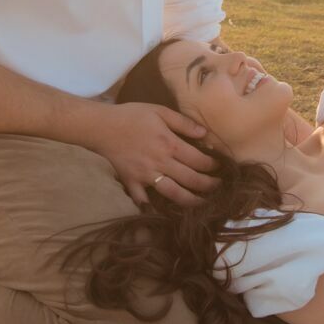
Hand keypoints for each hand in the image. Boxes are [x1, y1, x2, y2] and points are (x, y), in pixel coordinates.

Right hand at [94, 102, 220, 209]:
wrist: (102, 127)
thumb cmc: (132, 116)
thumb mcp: (160, 111)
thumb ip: (183, 123)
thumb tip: (204, 134)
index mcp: (170, 144)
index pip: (199, 160)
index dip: (213, 166)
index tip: (220, 167)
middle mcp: (161, 163)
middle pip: (191, 180)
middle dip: (208, 185)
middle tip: (219, 187)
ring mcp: (146, 176)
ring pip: (174, 194)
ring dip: (191, 201)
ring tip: (202, 204)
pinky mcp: (132, 183)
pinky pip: (145, 201)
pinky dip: (154, 209)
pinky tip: (164, 212)